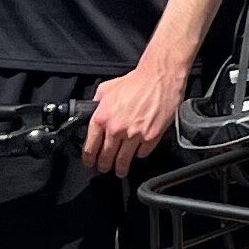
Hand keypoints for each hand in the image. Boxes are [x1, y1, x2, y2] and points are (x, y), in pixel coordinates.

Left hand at [82, 52, 189, 175]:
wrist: (159, 77)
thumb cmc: (136, 81)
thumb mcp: (107, 89)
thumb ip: (97, 104)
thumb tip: (94, 111)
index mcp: (102, 117)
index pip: (90, 146)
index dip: (89, 158)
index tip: (90, 162)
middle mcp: (116, 128)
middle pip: (106, 156)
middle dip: (104, 166)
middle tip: (104, 169)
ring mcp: (134, 134)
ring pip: (124, 159)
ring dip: (121, 168)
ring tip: (120, 171)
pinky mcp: (151, 136)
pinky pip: (143, 153)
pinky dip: (140, 155)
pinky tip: (138, 153)